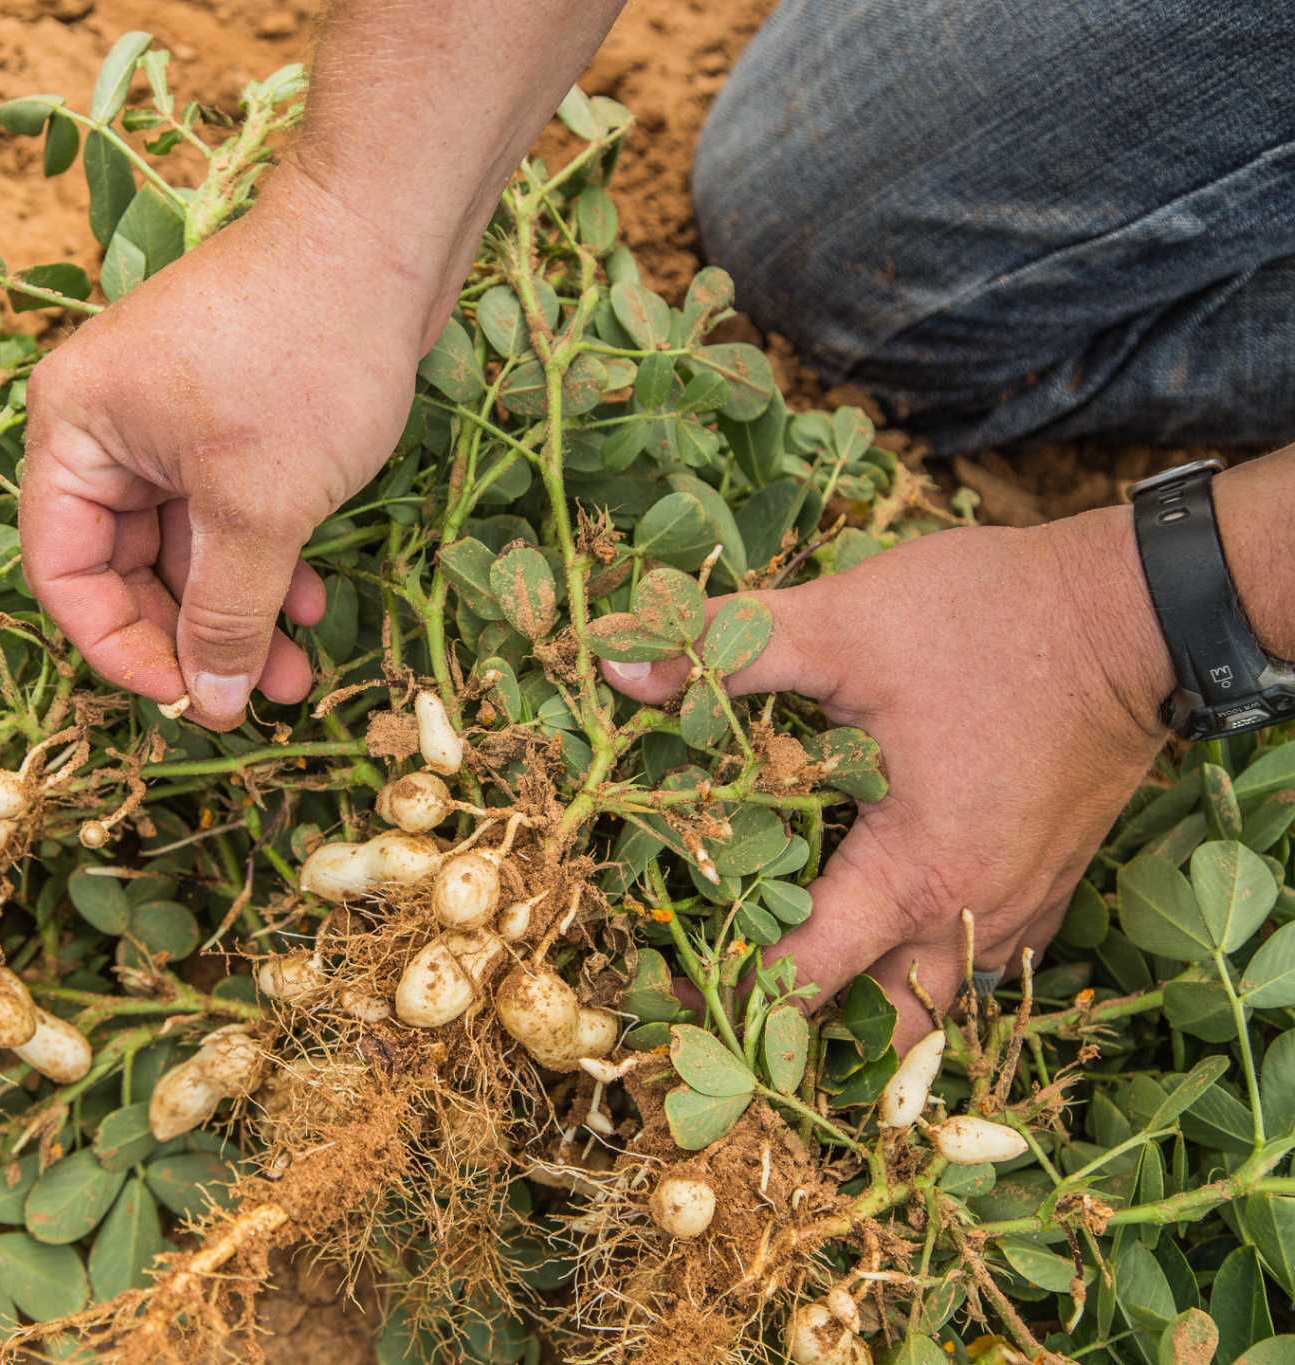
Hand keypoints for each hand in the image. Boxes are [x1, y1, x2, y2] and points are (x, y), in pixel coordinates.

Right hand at [19, 171, 448, 728]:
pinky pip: (227, 512)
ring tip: (296, 671)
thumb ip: (227, 613)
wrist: (382, 235)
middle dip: (193, 636)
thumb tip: (211, 705)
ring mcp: (168, 418)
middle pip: (124, 567)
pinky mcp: (227, 417)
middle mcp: (106, 425)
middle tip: (253, 698)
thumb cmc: (305, 357)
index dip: (118, 648)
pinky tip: (314, 602)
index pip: (63, 572)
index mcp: (74, 430)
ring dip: (239, 610)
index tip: (186, 699)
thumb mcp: (260, 507)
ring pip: (186, 547)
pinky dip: (265, 560)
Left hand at [603, 505, 1173, 1043]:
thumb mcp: (843, 622)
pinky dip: (925, 964)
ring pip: (937, 1001)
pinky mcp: (1049, 878)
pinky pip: (979, 960)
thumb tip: (616, 662)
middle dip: (806, 1036)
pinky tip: (879, 932)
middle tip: (730, 1016)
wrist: (1138, 609)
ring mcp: (1021, 903)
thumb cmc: (990, 620)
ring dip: (870, 1006)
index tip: (669, 994)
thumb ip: (726, 647)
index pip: (804, 979)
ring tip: (794, 987)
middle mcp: (971, 913)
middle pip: (880, 1027)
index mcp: (912, 873)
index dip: (728, 995)